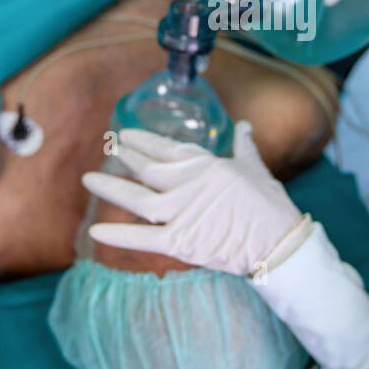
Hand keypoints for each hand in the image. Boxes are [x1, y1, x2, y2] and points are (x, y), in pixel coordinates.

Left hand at [83, 122, 310, 277]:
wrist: (279, 243)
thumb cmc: (270, 204)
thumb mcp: (256, 167)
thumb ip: (243, 145)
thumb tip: (243, 125)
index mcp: (207, 164)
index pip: (168, 149)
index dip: (144, 141)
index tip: (126, 135)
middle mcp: (190, 185)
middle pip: (149, 170)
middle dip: (127, 159)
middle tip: (110, 150)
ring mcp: (183, 213)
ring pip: (138, 200)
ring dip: (111, 189)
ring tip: (89, 180)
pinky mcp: (181, 242)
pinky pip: (143, 238)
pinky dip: (118, 236)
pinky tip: (95, 231)